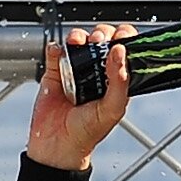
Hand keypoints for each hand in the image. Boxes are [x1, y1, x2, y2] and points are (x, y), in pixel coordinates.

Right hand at [25, 24, 134, 172]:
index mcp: (115, 80)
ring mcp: (75, 70)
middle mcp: (97, 72)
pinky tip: (59, 53)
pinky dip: (57, 47)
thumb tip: (120, 52)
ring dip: (79, 36)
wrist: (57, 146)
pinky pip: (56, 51)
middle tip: (98, 41)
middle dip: (101, 34)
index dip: (124, 38)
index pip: (124, 51)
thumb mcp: (112, 110)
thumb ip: (120, 82)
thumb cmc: (86, 134)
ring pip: (80, 41)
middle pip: (103, 39)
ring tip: (78, 43)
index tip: (120, 37)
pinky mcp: (55, 72)